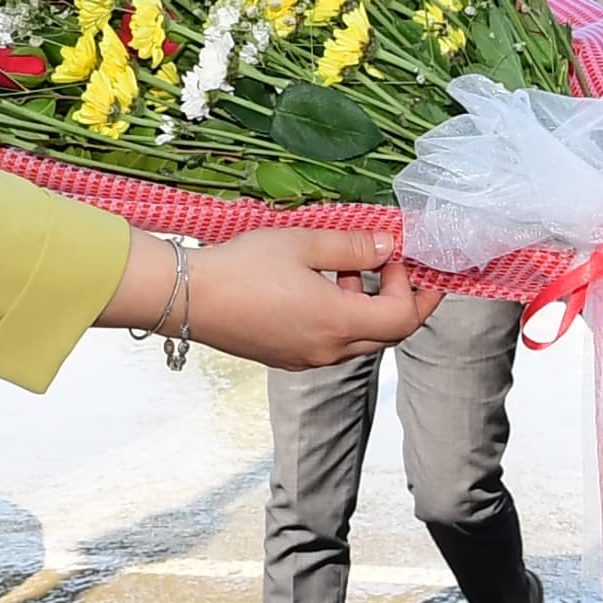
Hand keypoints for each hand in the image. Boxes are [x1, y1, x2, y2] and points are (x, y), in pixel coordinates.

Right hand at [109, 226, 442, 371]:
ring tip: (347, 269)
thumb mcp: (303, 244)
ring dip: (367, 307)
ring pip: (360, 341)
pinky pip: (332, 344)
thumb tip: (388, 246)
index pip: (404, 318)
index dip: (415, 289)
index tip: (403, 258)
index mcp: (337, 322)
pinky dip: (341, 318)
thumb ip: (353, 246)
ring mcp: (306, 358)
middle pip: (388, 335)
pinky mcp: (287, 357)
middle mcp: (328, 350)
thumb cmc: (242, 268)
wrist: (187, 299)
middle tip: (394, 266)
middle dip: (400, 300)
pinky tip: (319, 287)